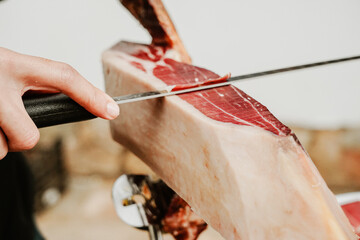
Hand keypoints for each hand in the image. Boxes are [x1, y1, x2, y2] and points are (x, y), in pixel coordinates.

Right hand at [0, 47, 118, 158]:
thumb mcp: (9, 70)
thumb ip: (33, 84)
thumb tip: (75, 103)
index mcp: (13, 64)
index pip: (62, 75)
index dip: (90, 94)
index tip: (112, 110)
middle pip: (27, 137)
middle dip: (21, 137)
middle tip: (7, 120)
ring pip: (2, 149)